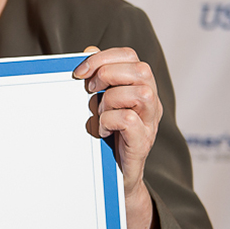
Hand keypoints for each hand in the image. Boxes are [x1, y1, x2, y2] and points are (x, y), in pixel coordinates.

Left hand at [73, 46, 161, 228]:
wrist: (114, 178)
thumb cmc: (105, 137)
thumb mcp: (98, 102)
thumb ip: (96, 76)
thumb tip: (87, 50)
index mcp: (140, 86)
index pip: (130, 55)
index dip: (104, 57)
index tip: (79, 72)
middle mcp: (150, 102)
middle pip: (140, 70)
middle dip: (107, 74)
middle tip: (88, 91)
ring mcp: (149, 123)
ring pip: (140, 93)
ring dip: (110, 99)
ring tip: (98, 113)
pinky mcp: (142, 142)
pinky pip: (129, 119)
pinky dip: (109, 120)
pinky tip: (100, 130)